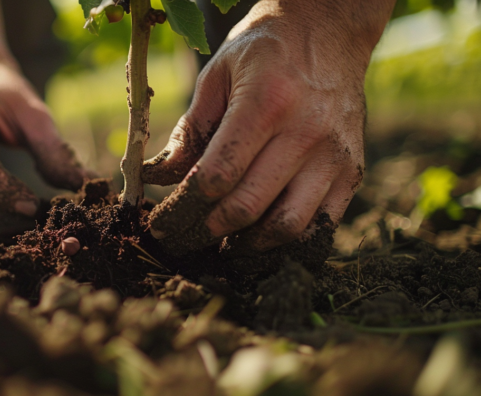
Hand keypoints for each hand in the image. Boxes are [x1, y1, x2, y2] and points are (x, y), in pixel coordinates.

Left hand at [143, 0, 392, 252]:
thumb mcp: (217, 75)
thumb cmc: (264, 52)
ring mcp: (334, 156)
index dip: (184, 207)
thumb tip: (159, 177)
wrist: (330, 33)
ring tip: (224, 244)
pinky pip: (320, 226)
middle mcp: (306, 131)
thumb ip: (189, 129)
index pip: (218, 175)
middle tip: (185, 239)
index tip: (164, 222)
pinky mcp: (353, 171)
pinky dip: (287, 242)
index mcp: (267, 102)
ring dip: (248, 246)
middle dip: (207, 231)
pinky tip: (262, 237)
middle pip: (247, 206)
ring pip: (286, 226)